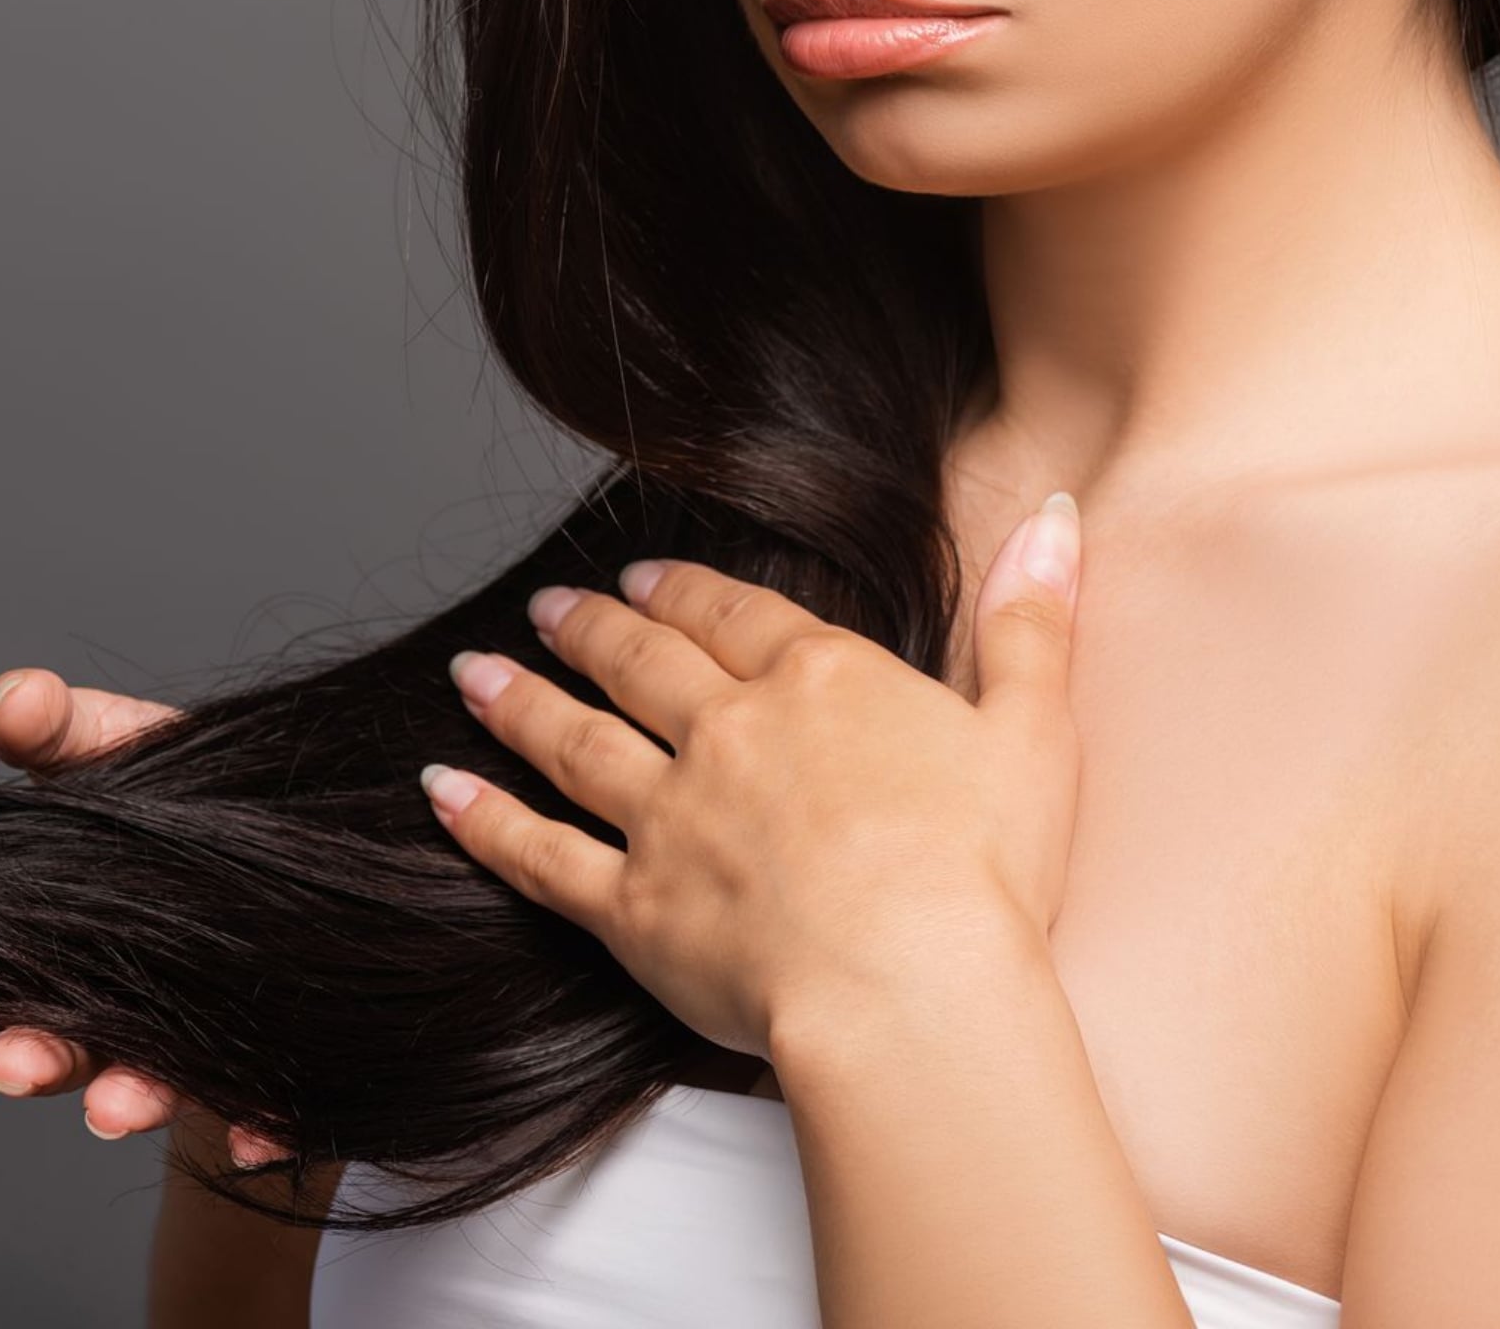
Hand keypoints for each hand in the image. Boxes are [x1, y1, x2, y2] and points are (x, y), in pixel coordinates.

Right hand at [0, 668, 294, 1163]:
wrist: (298, 858)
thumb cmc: (180, 804)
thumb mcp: (123, 749)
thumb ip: (62, 729)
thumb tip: (14, 696)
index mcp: (39, 937)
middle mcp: (98, 1001)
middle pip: (44, 1049)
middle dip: (24, 1064)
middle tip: (13, 1070)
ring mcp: (178, 1039)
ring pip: (139, 1082)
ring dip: (124, 1099)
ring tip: (118, 1107)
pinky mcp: (259, 1063)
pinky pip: (258, 1106)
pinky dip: (255, 1126)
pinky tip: (256, 1137)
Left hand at [421, 494, 1085, 1061]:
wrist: (908, 982)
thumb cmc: (986, 872)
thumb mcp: (1034, 728)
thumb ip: (1030, 621)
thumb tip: (1056, 518)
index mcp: (823, 685)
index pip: (738, 618)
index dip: (687, 594)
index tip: (647, 579)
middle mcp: (731, 735)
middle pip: (641, 665)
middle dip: (590, 630)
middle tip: (548, 607)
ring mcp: (671, 818)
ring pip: (576, 742)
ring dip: (519, 704)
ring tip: (475, 675)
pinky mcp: (634, 908)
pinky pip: (540, 855)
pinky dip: (485, 821)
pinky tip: (443, 791)